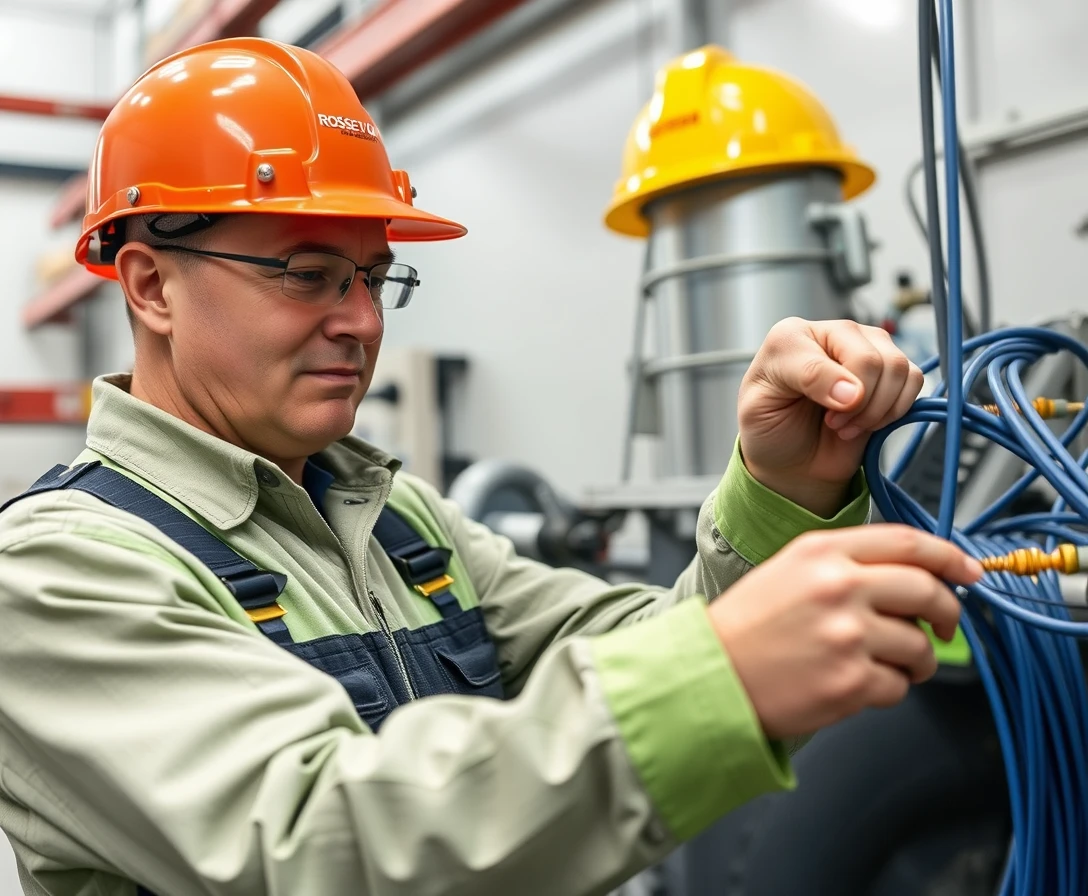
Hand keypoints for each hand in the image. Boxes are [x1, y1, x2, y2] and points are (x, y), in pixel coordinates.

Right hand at [707, 525, 980, 739]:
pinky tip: (857, 682)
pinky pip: (899, 686)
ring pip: (920, 646)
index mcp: (823, 552)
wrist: (710, 673)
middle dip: (948, 613)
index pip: (909, 543)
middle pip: (928, 591)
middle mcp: (839, 587)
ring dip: (917, 659)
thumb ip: (849, 563)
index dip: (950, 557)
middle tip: (945, 626)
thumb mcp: (791, 569)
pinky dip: (887, 688)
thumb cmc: (747, 625)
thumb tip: (916, 577)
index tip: (969, 570)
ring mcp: (847, 635)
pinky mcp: (850, 681)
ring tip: (888, 663)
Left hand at [737, 318, 923, 515]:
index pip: (833, 352)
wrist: (788, 459)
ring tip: (848, 425)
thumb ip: (807, 382)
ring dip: (878, 410)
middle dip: (860, 405)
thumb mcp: (759, 406)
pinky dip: (896, 410)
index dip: (838, 390)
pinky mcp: (887, 373)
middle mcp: (833, 335)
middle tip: (835, 424)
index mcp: (794, 335)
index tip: (829, 418)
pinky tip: (868, 422)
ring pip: (898, 368)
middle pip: (874, 360)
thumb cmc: (769, 427)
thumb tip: (855, 390)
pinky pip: (913, 380)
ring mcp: (864, 350)